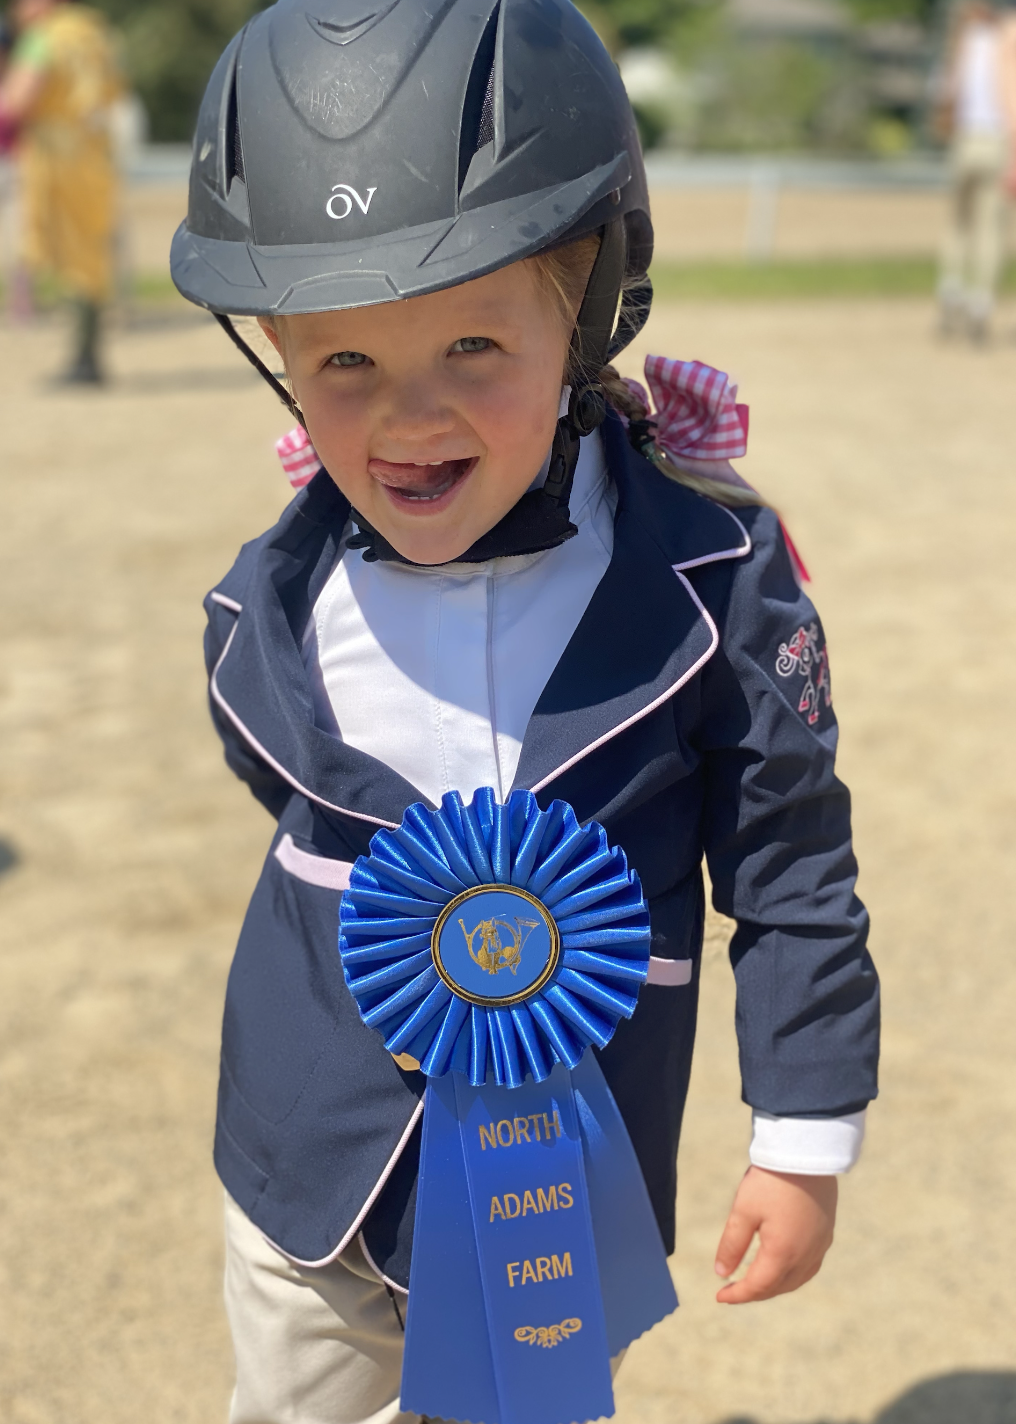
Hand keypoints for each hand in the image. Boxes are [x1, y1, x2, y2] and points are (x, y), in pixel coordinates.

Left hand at [713, 1166, 836, 1303]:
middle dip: (755, 1292)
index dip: (737, 1295)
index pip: (758, 1286)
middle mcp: (806, 1255)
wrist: (806, 1153)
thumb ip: (732, 1244)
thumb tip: (722, 1273)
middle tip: (733, 1290)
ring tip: (755, 1282)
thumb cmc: (771, 1180)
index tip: (719, 1296)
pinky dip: (792, 1274)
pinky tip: (783, 1266)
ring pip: (796, 1279)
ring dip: (775, 1285)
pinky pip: (810, 1266)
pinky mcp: (827, 1233)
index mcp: (783, 1253)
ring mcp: (820, 1245)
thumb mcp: (743, 1211)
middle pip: (778, 1286)